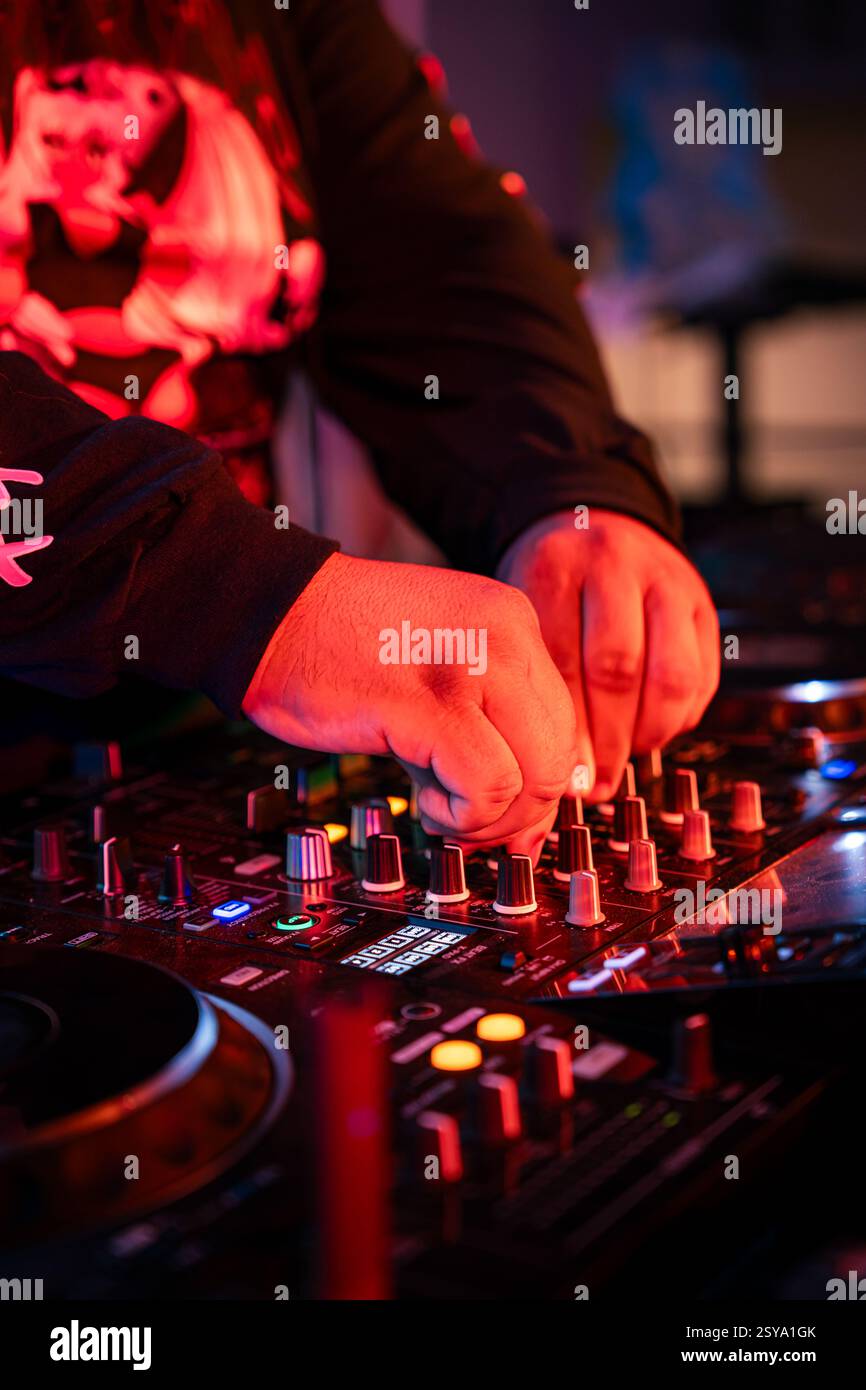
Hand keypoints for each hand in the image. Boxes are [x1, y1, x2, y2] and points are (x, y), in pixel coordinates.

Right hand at [242, 552, 577, 855]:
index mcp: (511, 622)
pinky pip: (489, 786)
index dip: (538, 784)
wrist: (271, 611)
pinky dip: (462, 816)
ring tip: (440, 806)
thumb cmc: (339, 643)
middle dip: (522, 811)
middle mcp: (505, 637)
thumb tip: (527, 818)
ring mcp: (474, 667)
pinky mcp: (434, 706)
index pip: (563, 723)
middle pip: (559, 755)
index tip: (507, 815)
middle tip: (472, 823)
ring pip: (536, 776)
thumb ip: (488, 727)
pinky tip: (423, 799)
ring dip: (489, 818)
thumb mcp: (437, 669)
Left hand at [498, 509, 719, 801]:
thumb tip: (558, 768)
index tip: (561, 775)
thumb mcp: (521, 613)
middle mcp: (614, 565)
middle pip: (618, 669)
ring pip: (671, 676)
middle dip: (607, 739)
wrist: (592, 527)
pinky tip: (650, 732)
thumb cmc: (547, 587)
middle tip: (595, 781)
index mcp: (555, 566)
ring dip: (648, 732)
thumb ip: (532, 676)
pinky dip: (678, 717)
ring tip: (626, 758)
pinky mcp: (702, 604)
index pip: (564, 660)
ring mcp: (666, 581)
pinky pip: (703, 676)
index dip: (566, 730)